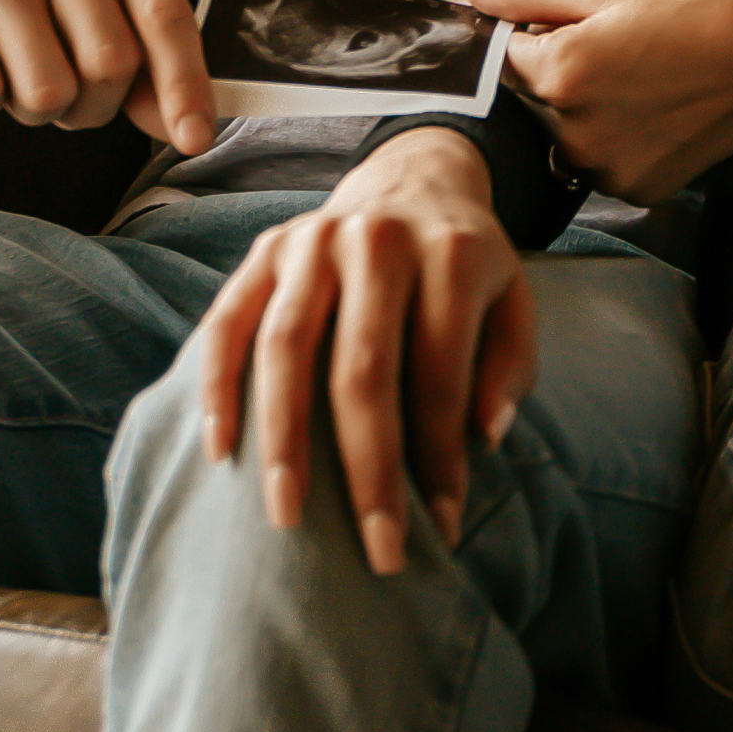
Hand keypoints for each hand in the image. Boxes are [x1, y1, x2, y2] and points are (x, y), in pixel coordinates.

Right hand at [0, 0, 215, 153]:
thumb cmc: (31, 3)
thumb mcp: (100, 15)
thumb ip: (150, 67)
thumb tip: (188, 129)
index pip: (165, 17)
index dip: (185, 85)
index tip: (195, 140)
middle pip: (110, 64)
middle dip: (94, 104)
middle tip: (63, 85)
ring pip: (48, 91)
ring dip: (36, 108)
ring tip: (14, 66)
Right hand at [199, 130, 533, 572]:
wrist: (413, 181)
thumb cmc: (465, 265)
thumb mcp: (514, 300)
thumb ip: (510, 365)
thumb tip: (486, 435)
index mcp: (451, 252)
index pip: (441, 371)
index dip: (442, 455)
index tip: (444, 528)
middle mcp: (378, 238)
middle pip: (362, 368)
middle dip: (367, 469)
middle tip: (375, 550)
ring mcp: (313, 239)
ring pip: (285, 346)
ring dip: (283, 438)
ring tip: (285, 514)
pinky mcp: (265, 247)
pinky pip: (228, 320)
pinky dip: (218, 384)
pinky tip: (221, 448)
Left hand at [473, 0, 732, 204]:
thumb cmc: (695, 6)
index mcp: (558, 74)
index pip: (500, 57)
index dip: (527, 32)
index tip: (562, 20)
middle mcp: (572, 135)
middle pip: (530, 98)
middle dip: (555, 65)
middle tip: (614, 37)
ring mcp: (603, 169)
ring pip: (561, 132)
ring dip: (580, 104)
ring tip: (637, 70)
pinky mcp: (633, 189)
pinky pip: (597, 159)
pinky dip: (611, 134)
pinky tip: (652, 106)